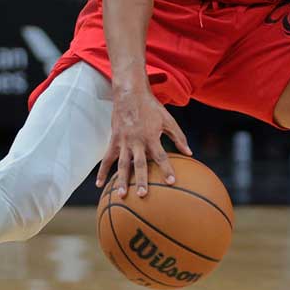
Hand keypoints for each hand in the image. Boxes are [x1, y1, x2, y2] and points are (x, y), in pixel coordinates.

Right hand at [96, 83, 191, 199]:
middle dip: (141, 180)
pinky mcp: (114, 140)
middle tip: (142, 195)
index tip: (171, 182)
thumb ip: (179, 137)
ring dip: (121, 180)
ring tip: (121, 195)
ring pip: (122, 164)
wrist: (130, 94)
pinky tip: (99, 184)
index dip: (167, 169)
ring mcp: (123, 141)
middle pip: (139, 164)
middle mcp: (137, 141)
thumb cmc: (151, 107)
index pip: (161, 156)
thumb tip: (189, 153)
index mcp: (151, 136)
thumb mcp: (168, 120)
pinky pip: (107, 158)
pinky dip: (102, 171)